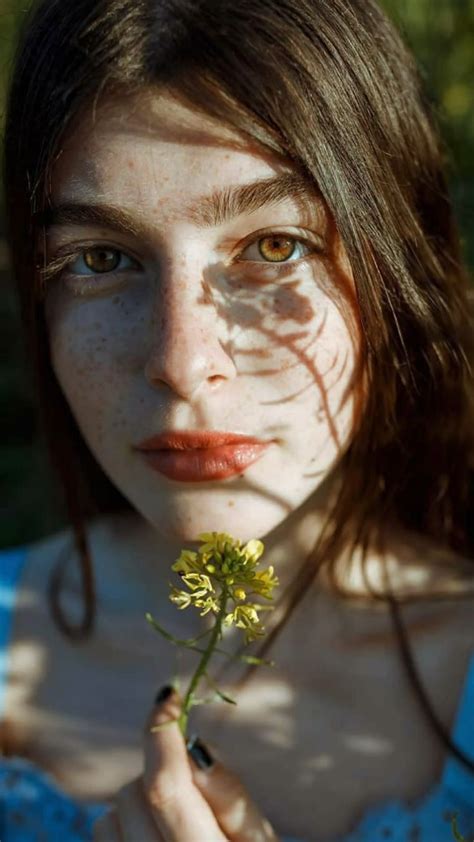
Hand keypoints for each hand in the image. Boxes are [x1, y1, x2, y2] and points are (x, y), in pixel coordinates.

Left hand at [93, 686, 279, 840]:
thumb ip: (232, 798)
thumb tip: (194, 747)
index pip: (167, 786)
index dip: (163, 732)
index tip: (167, 697)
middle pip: (135, 794)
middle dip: (160, 778)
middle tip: (193, 797)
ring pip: (108, 817)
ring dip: (135, 808)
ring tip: (171, 828)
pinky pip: (101, 839)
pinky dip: (122, 830)